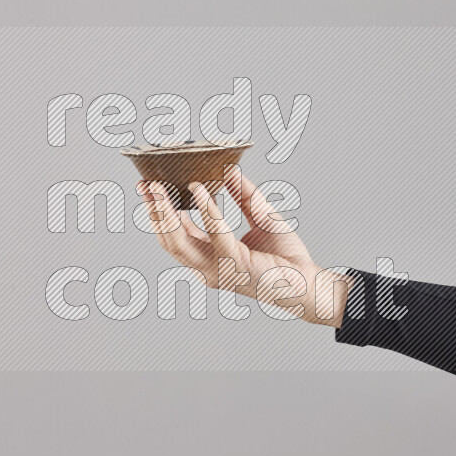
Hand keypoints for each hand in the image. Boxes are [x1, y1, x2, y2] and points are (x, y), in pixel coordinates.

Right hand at [138, 168, 350, 326]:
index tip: (150, 188)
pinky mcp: (236, 265)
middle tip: (144, 185)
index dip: (160, 213)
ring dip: (167, 212)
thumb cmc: (287, 260)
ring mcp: (219, 270)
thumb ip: (244, 196)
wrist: (311, 285)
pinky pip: (216, 234)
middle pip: (169, 240)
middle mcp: (208, 268)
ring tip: (160, 187)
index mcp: (210, 259)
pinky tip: (200, 189)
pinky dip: (206, 210)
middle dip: (154, 212)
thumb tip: (230, 170)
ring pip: (180, 241)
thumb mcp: (262, 217)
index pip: (176, 235)